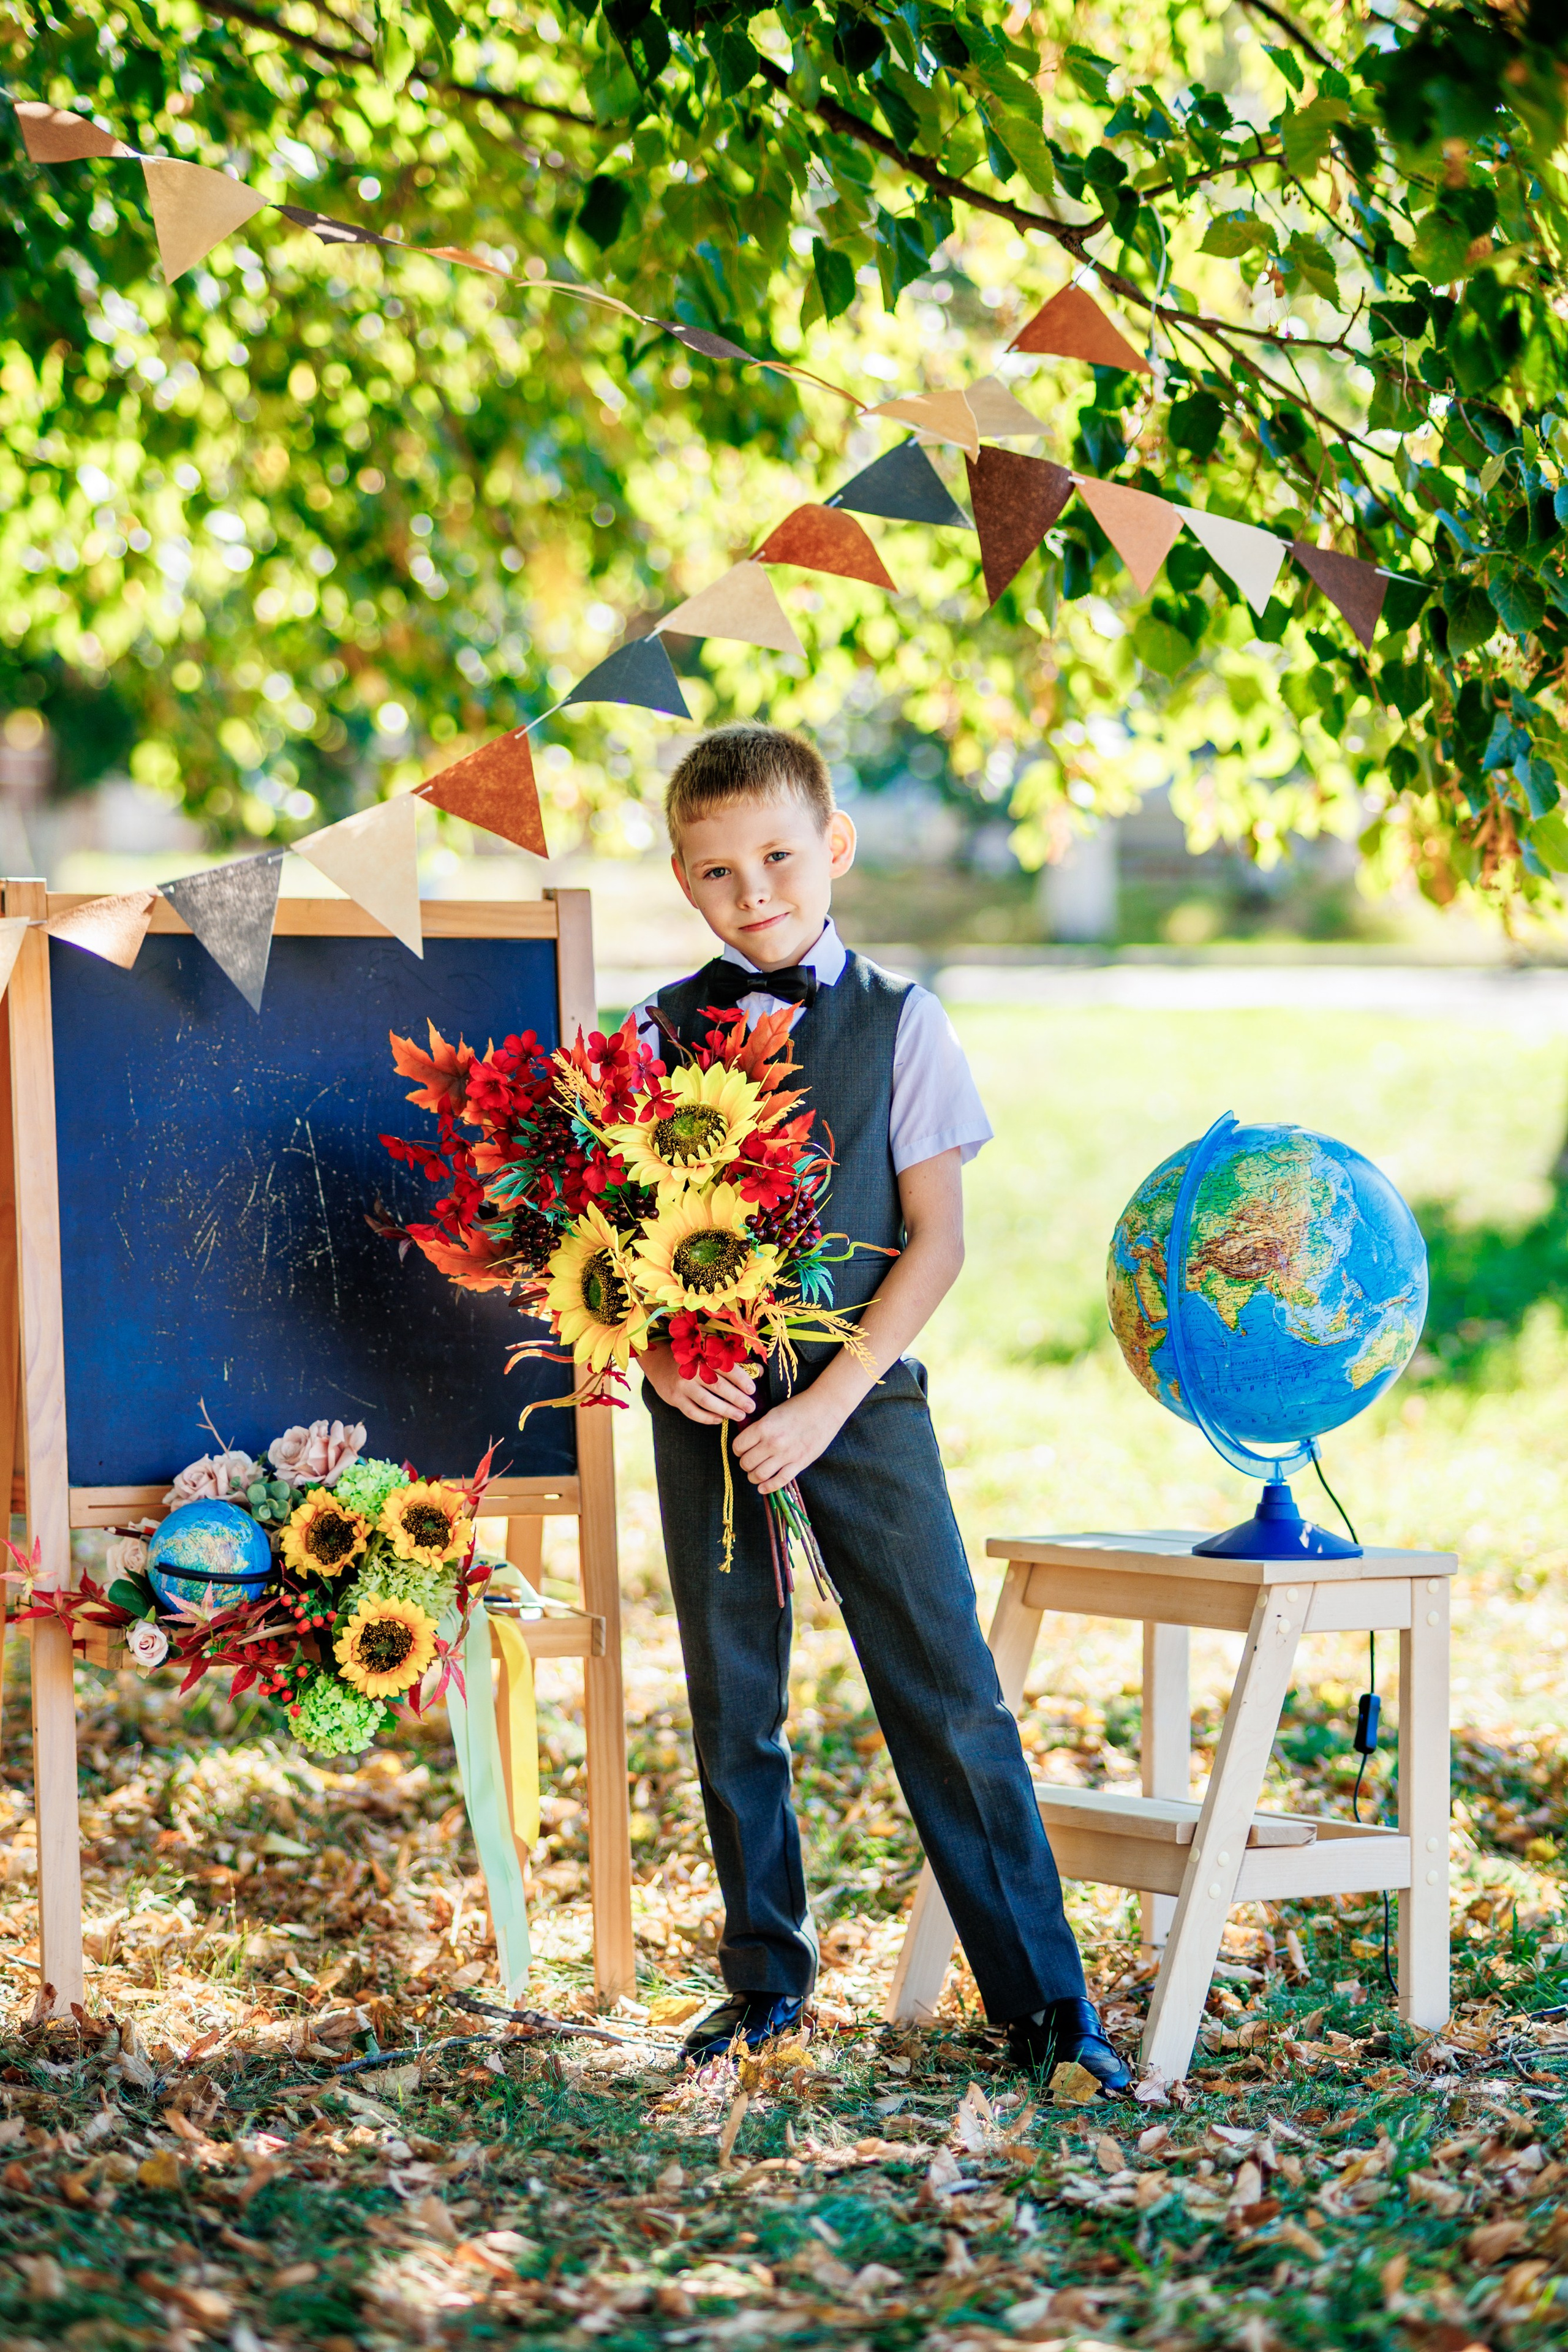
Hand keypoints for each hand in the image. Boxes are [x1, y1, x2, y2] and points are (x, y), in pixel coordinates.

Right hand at [639, 1341, 756, 1426]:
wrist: (659, 1361)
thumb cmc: (692, 1357)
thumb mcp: (710, 1353)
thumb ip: (734, 1361)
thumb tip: (759, 1371)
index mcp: (703, 1355)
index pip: (725, 1368)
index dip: (741, 1379)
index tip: (752, 1390)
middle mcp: (692, 1369)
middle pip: (718, 1386)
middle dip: (737, 1399)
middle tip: (751, 1407)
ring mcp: (682, 1385)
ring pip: (707, 1401)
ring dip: (726, 1410)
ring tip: (740, 1416)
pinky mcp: (674, 1398)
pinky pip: (693, 1412)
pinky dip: (708, 1418)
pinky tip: (720, 1420)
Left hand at [731, 1392, 844, 1494]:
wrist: (825, 1407)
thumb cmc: (798, 1406)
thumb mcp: (773, 1413)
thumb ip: (759, 1428)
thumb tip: (746, 1443)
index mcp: (764, 1427)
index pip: (738, 1446)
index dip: (738, 1450)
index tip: (742, 1450)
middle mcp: (772, 1442)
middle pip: (746, 1463)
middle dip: (745, 1464)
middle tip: (749, 1462)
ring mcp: (786, 1454)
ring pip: (759, 1475)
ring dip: (753, 1477)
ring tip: (755, 1474)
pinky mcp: (800, 1463)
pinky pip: (779, 1481)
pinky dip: (768, 1487)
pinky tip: (763, 1487)